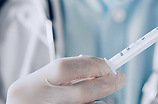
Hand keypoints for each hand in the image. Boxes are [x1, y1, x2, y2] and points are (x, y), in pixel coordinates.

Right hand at [6, 56, 125, 103]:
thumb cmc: (34, 98)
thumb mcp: (42, 83)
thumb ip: (67, 75)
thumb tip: (101, 68)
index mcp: (30, 86)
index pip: (65, 68)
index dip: (91, 65)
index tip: (108, 66)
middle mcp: (35, 103)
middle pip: (80, 93)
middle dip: (105, 84)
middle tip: (120, 79)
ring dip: (99, 100)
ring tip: (103, 94)